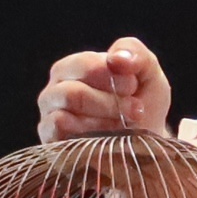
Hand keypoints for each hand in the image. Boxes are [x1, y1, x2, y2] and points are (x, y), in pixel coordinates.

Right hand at [38, 36, 173, 141]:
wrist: (145, 144)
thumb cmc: (141, 104)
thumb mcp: (147, 73)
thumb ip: (134, 53)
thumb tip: (116, 58)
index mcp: (73, 68)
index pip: (85, 64)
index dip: (112, 75)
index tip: (134, 87)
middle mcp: (55, 90)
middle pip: (74, 90)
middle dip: (111, 101)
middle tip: (136, 108)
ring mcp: (49, 116)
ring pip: (69, 108)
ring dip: (105, 116)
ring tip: (126, 123)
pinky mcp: (51, 141)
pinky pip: (61, 129)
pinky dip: (90, 133)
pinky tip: (108, 139)